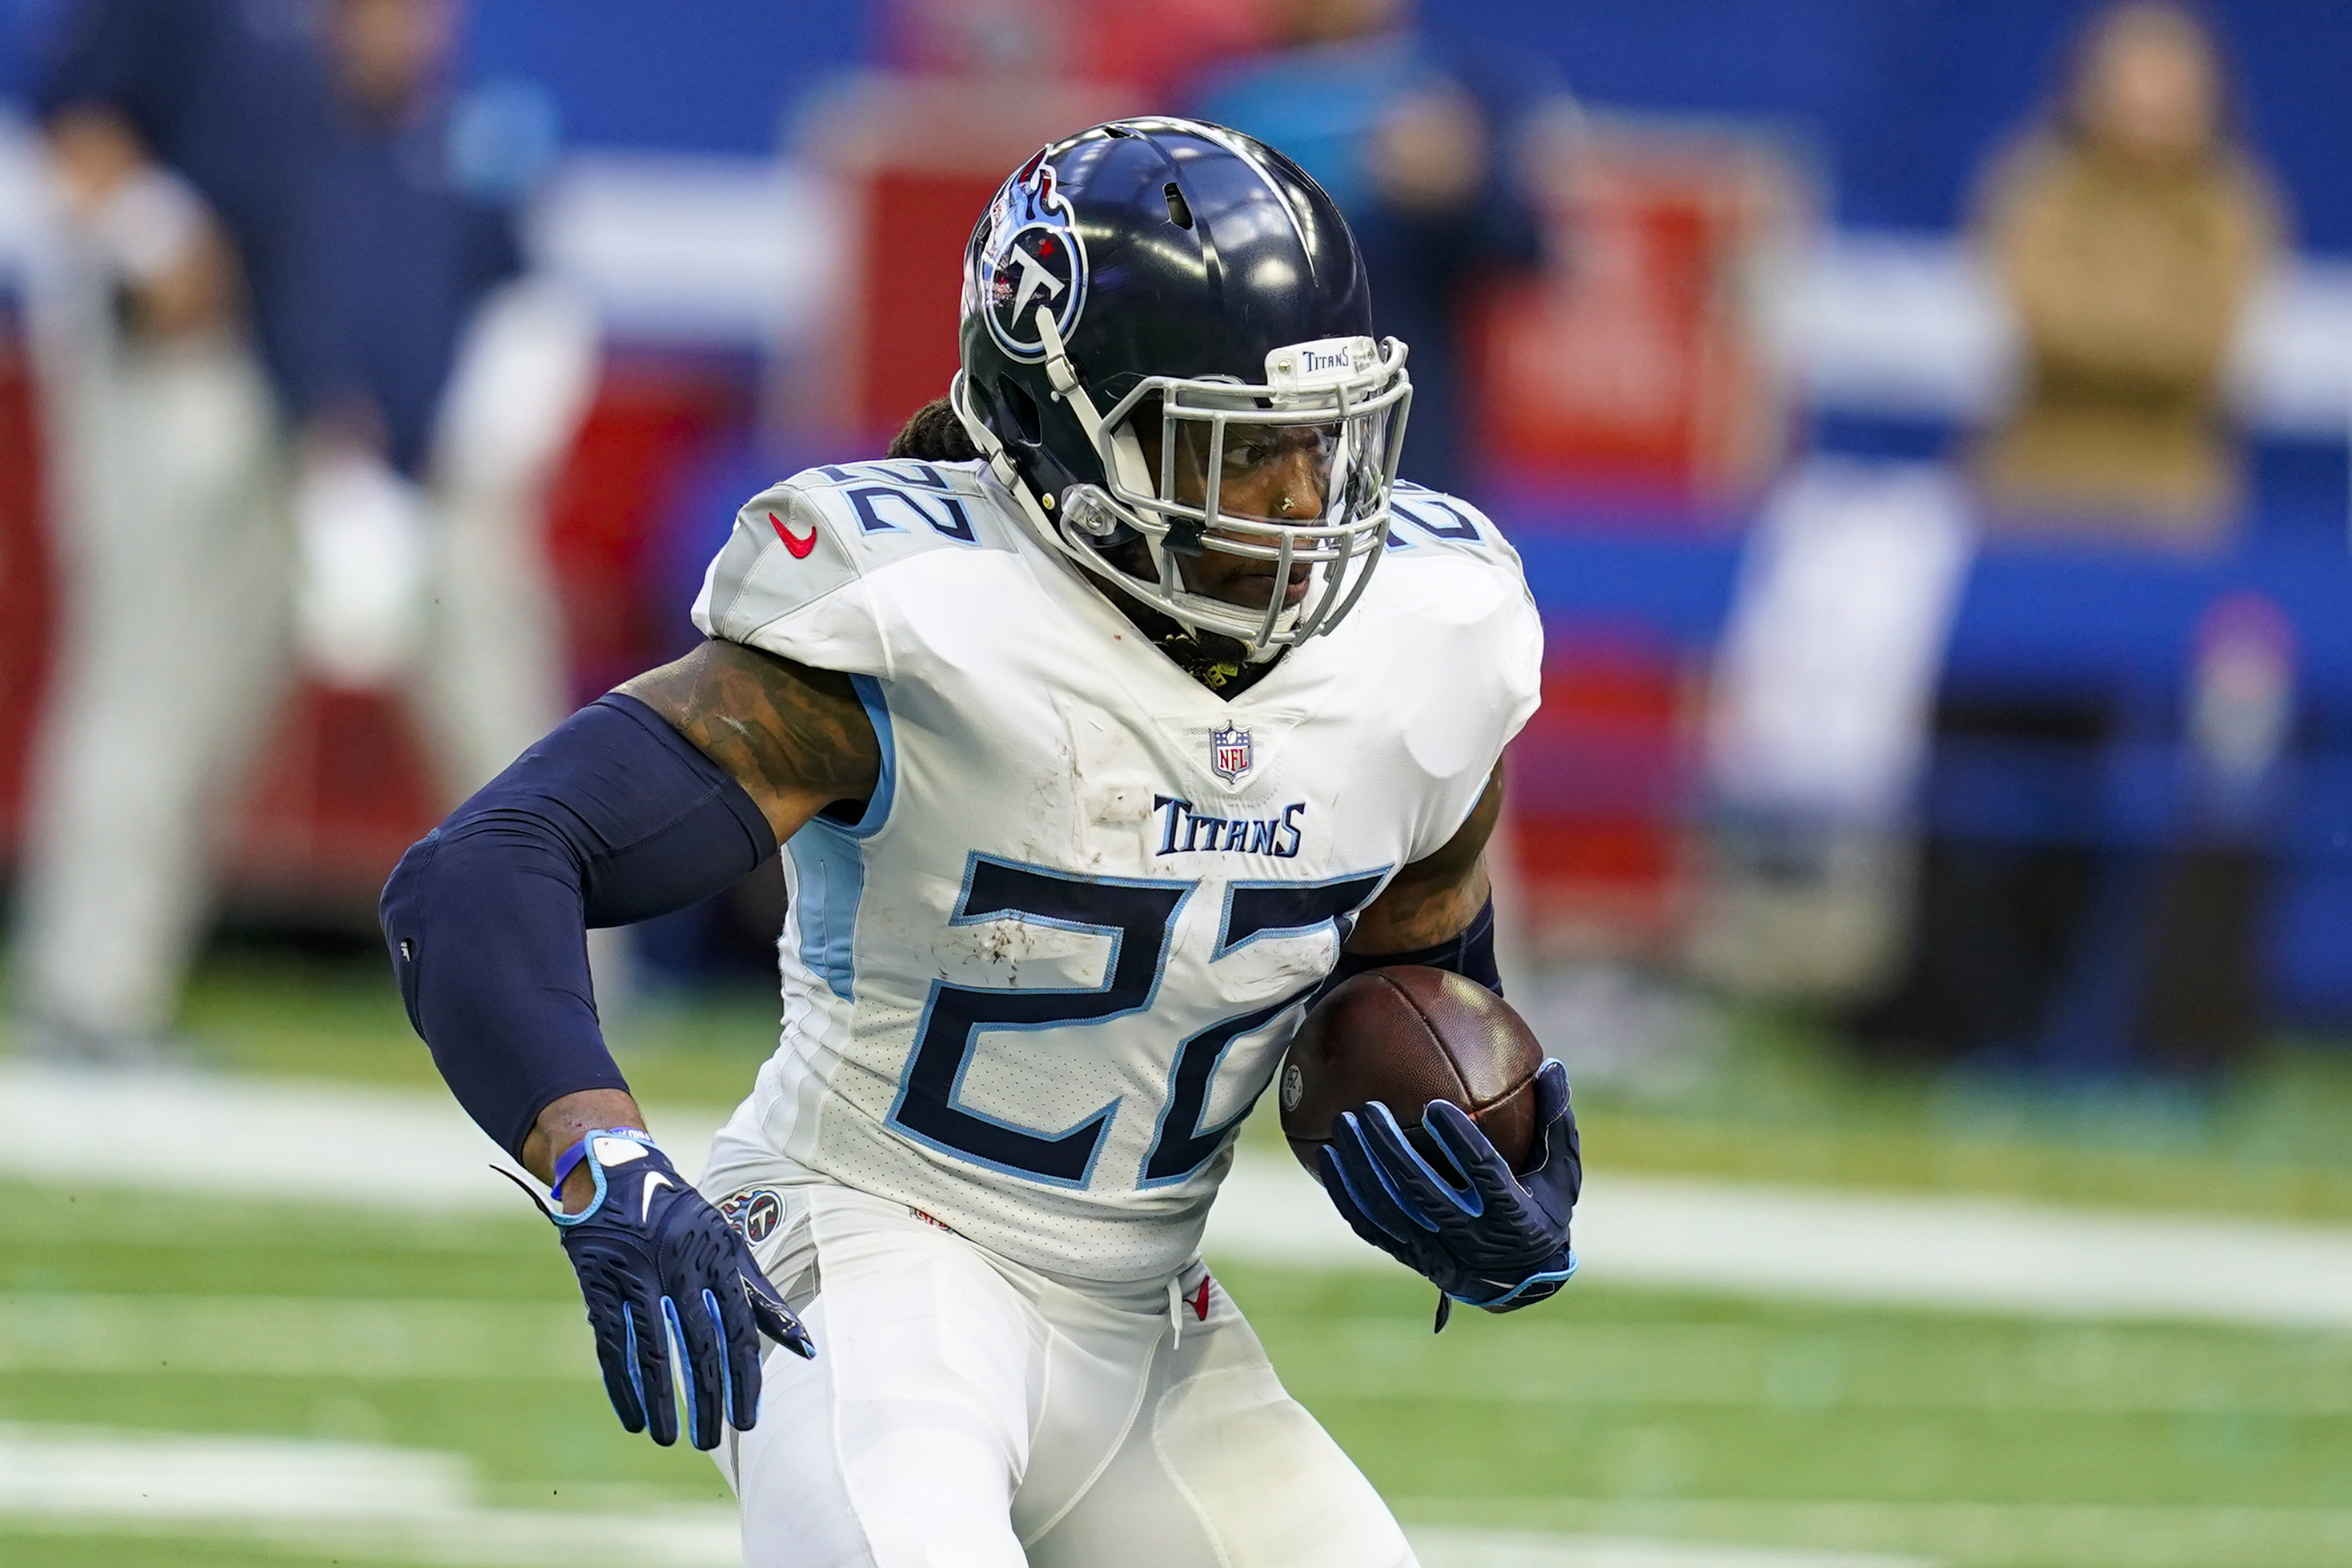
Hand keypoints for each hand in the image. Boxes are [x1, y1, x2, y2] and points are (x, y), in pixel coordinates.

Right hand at [535, 1130, 814, 1447]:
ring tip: (669, 1439)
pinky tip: (633, 1419)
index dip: (743, 1377)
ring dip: (661, 1400)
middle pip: (696, 1343)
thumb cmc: (683, 1219)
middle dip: (706, 1397)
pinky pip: (610, 1344)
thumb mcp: (728, 1246)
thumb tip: (805, 1347)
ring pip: (650, 1349)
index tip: (748, 1421)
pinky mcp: (597, 1284)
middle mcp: (677, 1265)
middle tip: (711, 1441)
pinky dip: (621, 1385)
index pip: (737, 1328)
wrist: (615, 1174)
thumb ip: (761, 1297)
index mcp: (716, 1256)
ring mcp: (634, 1274)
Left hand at [1317, 1059, 1579, 1315]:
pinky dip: (1347, 1194)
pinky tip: (1327, 1158)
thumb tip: (1552, 1066)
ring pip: (1391, 1209)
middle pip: (1423, 1191)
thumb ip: (1556, 1123)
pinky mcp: (1412, 1257)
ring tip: (1343, 1123)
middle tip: (1370, 1108)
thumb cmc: (1544, 1210)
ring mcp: (1437, 1250)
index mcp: (1512, 1213)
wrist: (1521, 1280)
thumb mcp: (1563, 1174)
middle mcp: (1471, 1235)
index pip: (1483, 1174)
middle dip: (1392, 1150)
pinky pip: (1372, 1227)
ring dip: (1362, 1167)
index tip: (1435, 1107)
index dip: (1459, 1143)